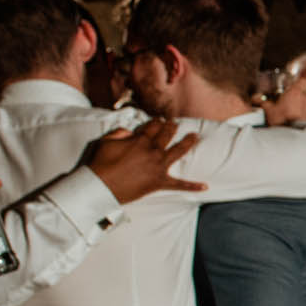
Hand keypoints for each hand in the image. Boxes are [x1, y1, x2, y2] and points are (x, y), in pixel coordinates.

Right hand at [87, 119, 206, 204]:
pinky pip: (179, 185)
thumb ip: (119, 132)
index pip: (153, 126)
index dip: (157, 121)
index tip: (160, 119)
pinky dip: (192, 186)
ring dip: (188, 142)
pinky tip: (205, 186)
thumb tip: (130, 131)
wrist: (100, 186)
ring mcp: (158, 167)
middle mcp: (153, 151)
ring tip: (195, 136)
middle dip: (172, 127)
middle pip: (167, 135)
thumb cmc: (100, 163)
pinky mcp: (159, 182)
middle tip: (175, 123)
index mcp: (140, 140)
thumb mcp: (105, 141)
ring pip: (178, 151)